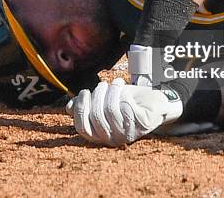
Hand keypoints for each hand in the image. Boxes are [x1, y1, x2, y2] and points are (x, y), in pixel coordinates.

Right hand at [66, 78, 182, 146]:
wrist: (154, 104)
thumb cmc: (126, 103)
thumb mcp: (104, 103)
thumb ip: (87, 106)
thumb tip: (69, 107)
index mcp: (101, 136)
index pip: (83, 128)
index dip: (80, 109)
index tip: (84, 92)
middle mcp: (114, 139)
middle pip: (97, 116)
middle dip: (98, 95)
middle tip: (103, 85)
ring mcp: (129, 133)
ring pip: (111, 109)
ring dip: (112, 91)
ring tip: (116, 84)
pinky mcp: (142, 124)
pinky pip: (126, 106)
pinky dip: (123, 92)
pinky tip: (125, 87)